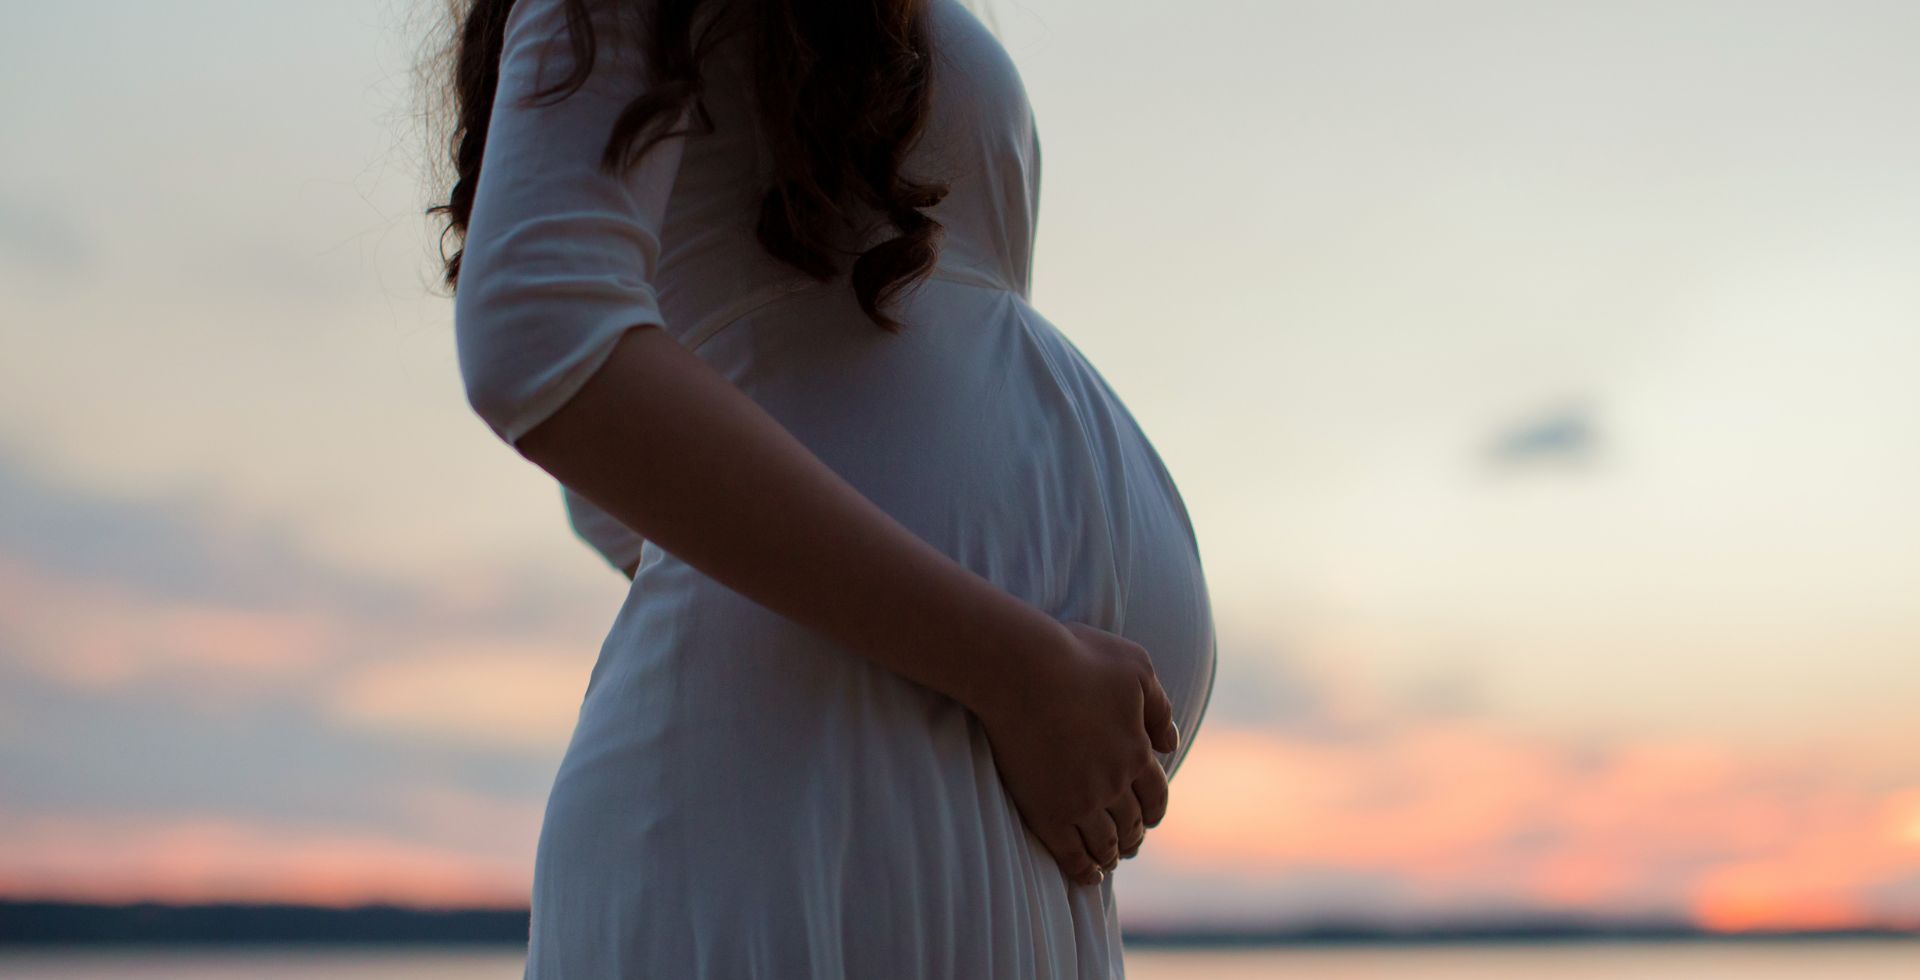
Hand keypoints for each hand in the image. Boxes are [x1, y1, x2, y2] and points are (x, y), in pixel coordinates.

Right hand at [972, 620, 1179, 885]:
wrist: (1020, 669)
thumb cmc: (1076, 656)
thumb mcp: (1135, 667)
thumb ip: (1158, 707)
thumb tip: (1171, 742)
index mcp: (1137, 750)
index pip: (1155, 794)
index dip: (1154, 810)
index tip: (1150, 819)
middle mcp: (1115, 782)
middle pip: (1132, 823)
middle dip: (1133, 836)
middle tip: (1129, 844)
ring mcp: (1080, 800)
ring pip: (1105, 842)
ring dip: (1111, 855)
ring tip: (1108, 862)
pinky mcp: (1046, 811)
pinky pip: (1071, 853)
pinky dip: (1083, 870)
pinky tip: (1087, 875)